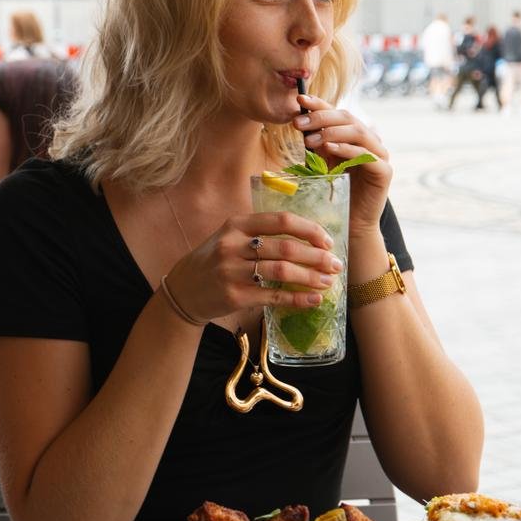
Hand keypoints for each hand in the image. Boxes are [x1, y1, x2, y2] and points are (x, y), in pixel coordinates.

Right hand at [167, 211, 343, 323]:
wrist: (184, 289)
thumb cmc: (215, 260)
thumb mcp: (230, 236)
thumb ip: (260, 232)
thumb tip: (306, 238)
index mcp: (237, 224)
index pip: (281, 221)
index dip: (309, 229)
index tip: (327, 240)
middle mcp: (233, 245)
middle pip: (285, 247)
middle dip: (316, 256)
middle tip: (335, 264)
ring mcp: (232, 271)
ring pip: (281, 271)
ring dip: (310, 277)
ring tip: (328, 282)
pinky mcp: (235, 295)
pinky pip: (273, 295)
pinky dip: (297, 298)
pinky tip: (313, 300)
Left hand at [292, 94, 391, 235]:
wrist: (349, 222)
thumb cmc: (333, 192)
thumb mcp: (321, 162)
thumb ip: (316, 143)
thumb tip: (300, 121)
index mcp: (356, 135)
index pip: (338, 113)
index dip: (320, 104)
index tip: (300, 99)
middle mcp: (370, 141)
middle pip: (348, 118)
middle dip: (322, 118)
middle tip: (299, 123)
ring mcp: (380, 155)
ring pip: (358, 132)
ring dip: (332, 132)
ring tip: (310, 140)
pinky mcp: (384, 171)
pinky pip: (366, 155)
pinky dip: (346, 149)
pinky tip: (329, 148)